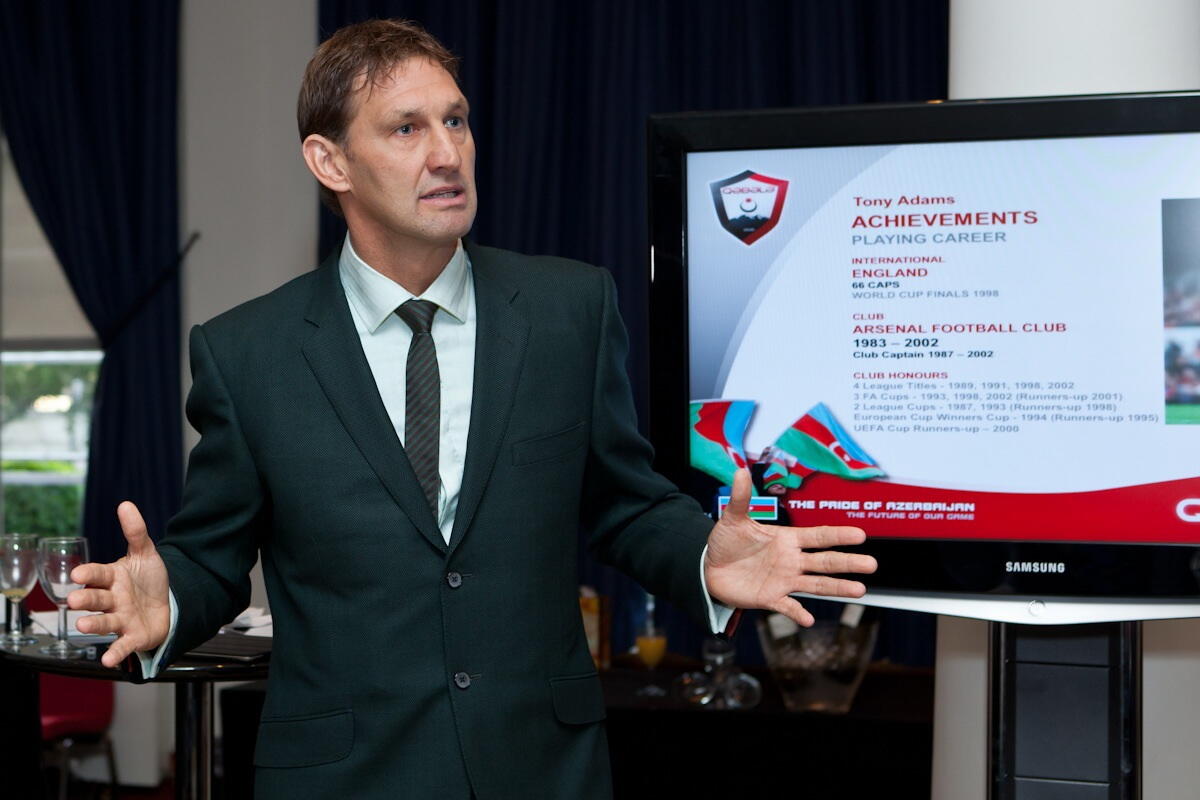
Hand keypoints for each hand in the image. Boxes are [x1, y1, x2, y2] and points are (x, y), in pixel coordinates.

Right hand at [68, 502, 170, 667]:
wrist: (166, 604)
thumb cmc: (148, 580)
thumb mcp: (145, 554)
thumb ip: (136, 532)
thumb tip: (126, 504)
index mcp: (113, 578)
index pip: (99, 575)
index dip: (90, 575)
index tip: (78, 575)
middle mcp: (113, 599)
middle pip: (97, 599)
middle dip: (86, 600)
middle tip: (74, 600)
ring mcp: (122, 619)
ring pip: (106, 622)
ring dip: (93, 625)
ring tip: (82, 626)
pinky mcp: (134, 637)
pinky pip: (123, 645)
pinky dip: (116, 653)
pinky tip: (108, 661)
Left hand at [704, 469, 876, 626]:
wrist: (711, 568)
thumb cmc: (727, 542)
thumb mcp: (733, 519)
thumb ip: (740, 498)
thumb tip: (739, 470)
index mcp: (787, 539)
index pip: (818, 536)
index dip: (838, 535)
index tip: (860, 535)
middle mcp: (791, 560)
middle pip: (825, 562)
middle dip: (848, 562)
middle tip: (872, 564)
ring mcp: (784, 580)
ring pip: (816, 585)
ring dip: (837, 587)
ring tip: (859, 590)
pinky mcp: (770, 598)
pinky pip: (788, 607)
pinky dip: (798, 613)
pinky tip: (809, 620)